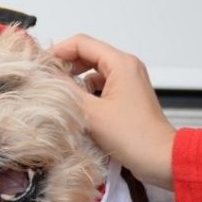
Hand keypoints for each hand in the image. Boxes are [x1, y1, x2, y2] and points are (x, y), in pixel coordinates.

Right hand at [52, 34, 176, 189]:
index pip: (81, 43)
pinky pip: (101, 83)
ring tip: (58, 93)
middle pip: (88, 54)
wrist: (161, 158)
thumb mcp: (91, 112)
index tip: (40, 65)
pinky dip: (86, 89)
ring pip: (93, 69)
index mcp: (120, 63)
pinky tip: (75, 104)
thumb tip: (45, 75)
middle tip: (45, 79)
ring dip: (75, 78)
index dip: (58, 51)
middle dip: (65, 64)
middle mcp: (127, 66)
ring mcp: (129, 81)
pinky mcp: (128, 95)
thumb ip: (65, 89)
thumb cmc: (132, 135)